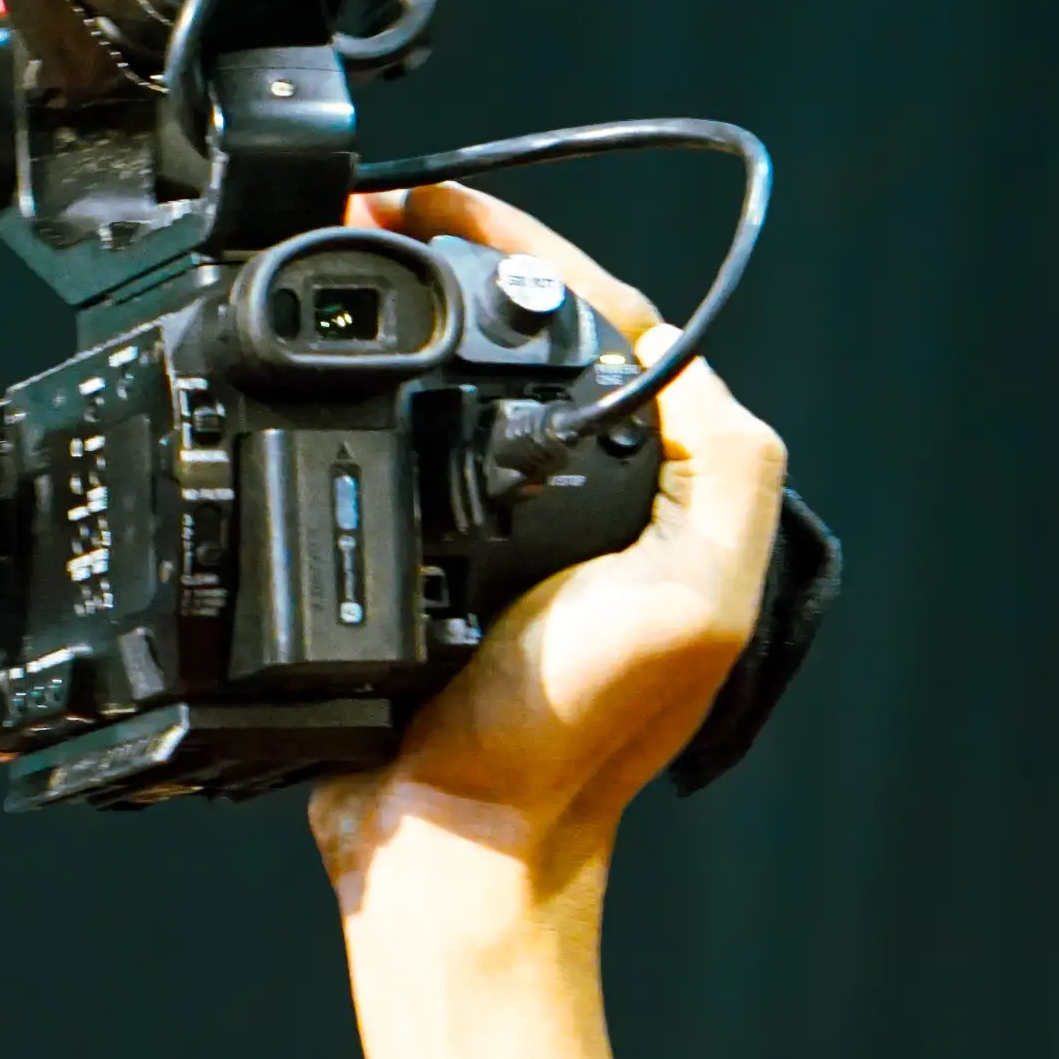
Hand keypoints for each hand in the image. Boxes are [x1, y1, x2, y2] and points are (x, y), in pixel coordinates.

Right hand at [311, 184, 787, 1058]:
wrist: (449, 848)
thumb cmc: (560, 745)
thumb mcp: (691, 600)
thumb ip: (723, 470)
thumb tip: (683, 359)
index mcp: (675, 501)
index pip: (615, 326)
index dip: (525, 250)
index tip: (437, 211)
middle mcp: (608, 514)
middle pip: (539, 346)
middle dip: (463, 271)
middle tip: (379, 224)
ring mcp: (516, 545)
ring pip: (470, 393)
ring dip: (416, 326)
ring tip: (354, 274)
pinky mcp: (435, 576)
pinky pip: (410, 456)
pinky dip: (373, 403)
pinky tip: (335, 379)